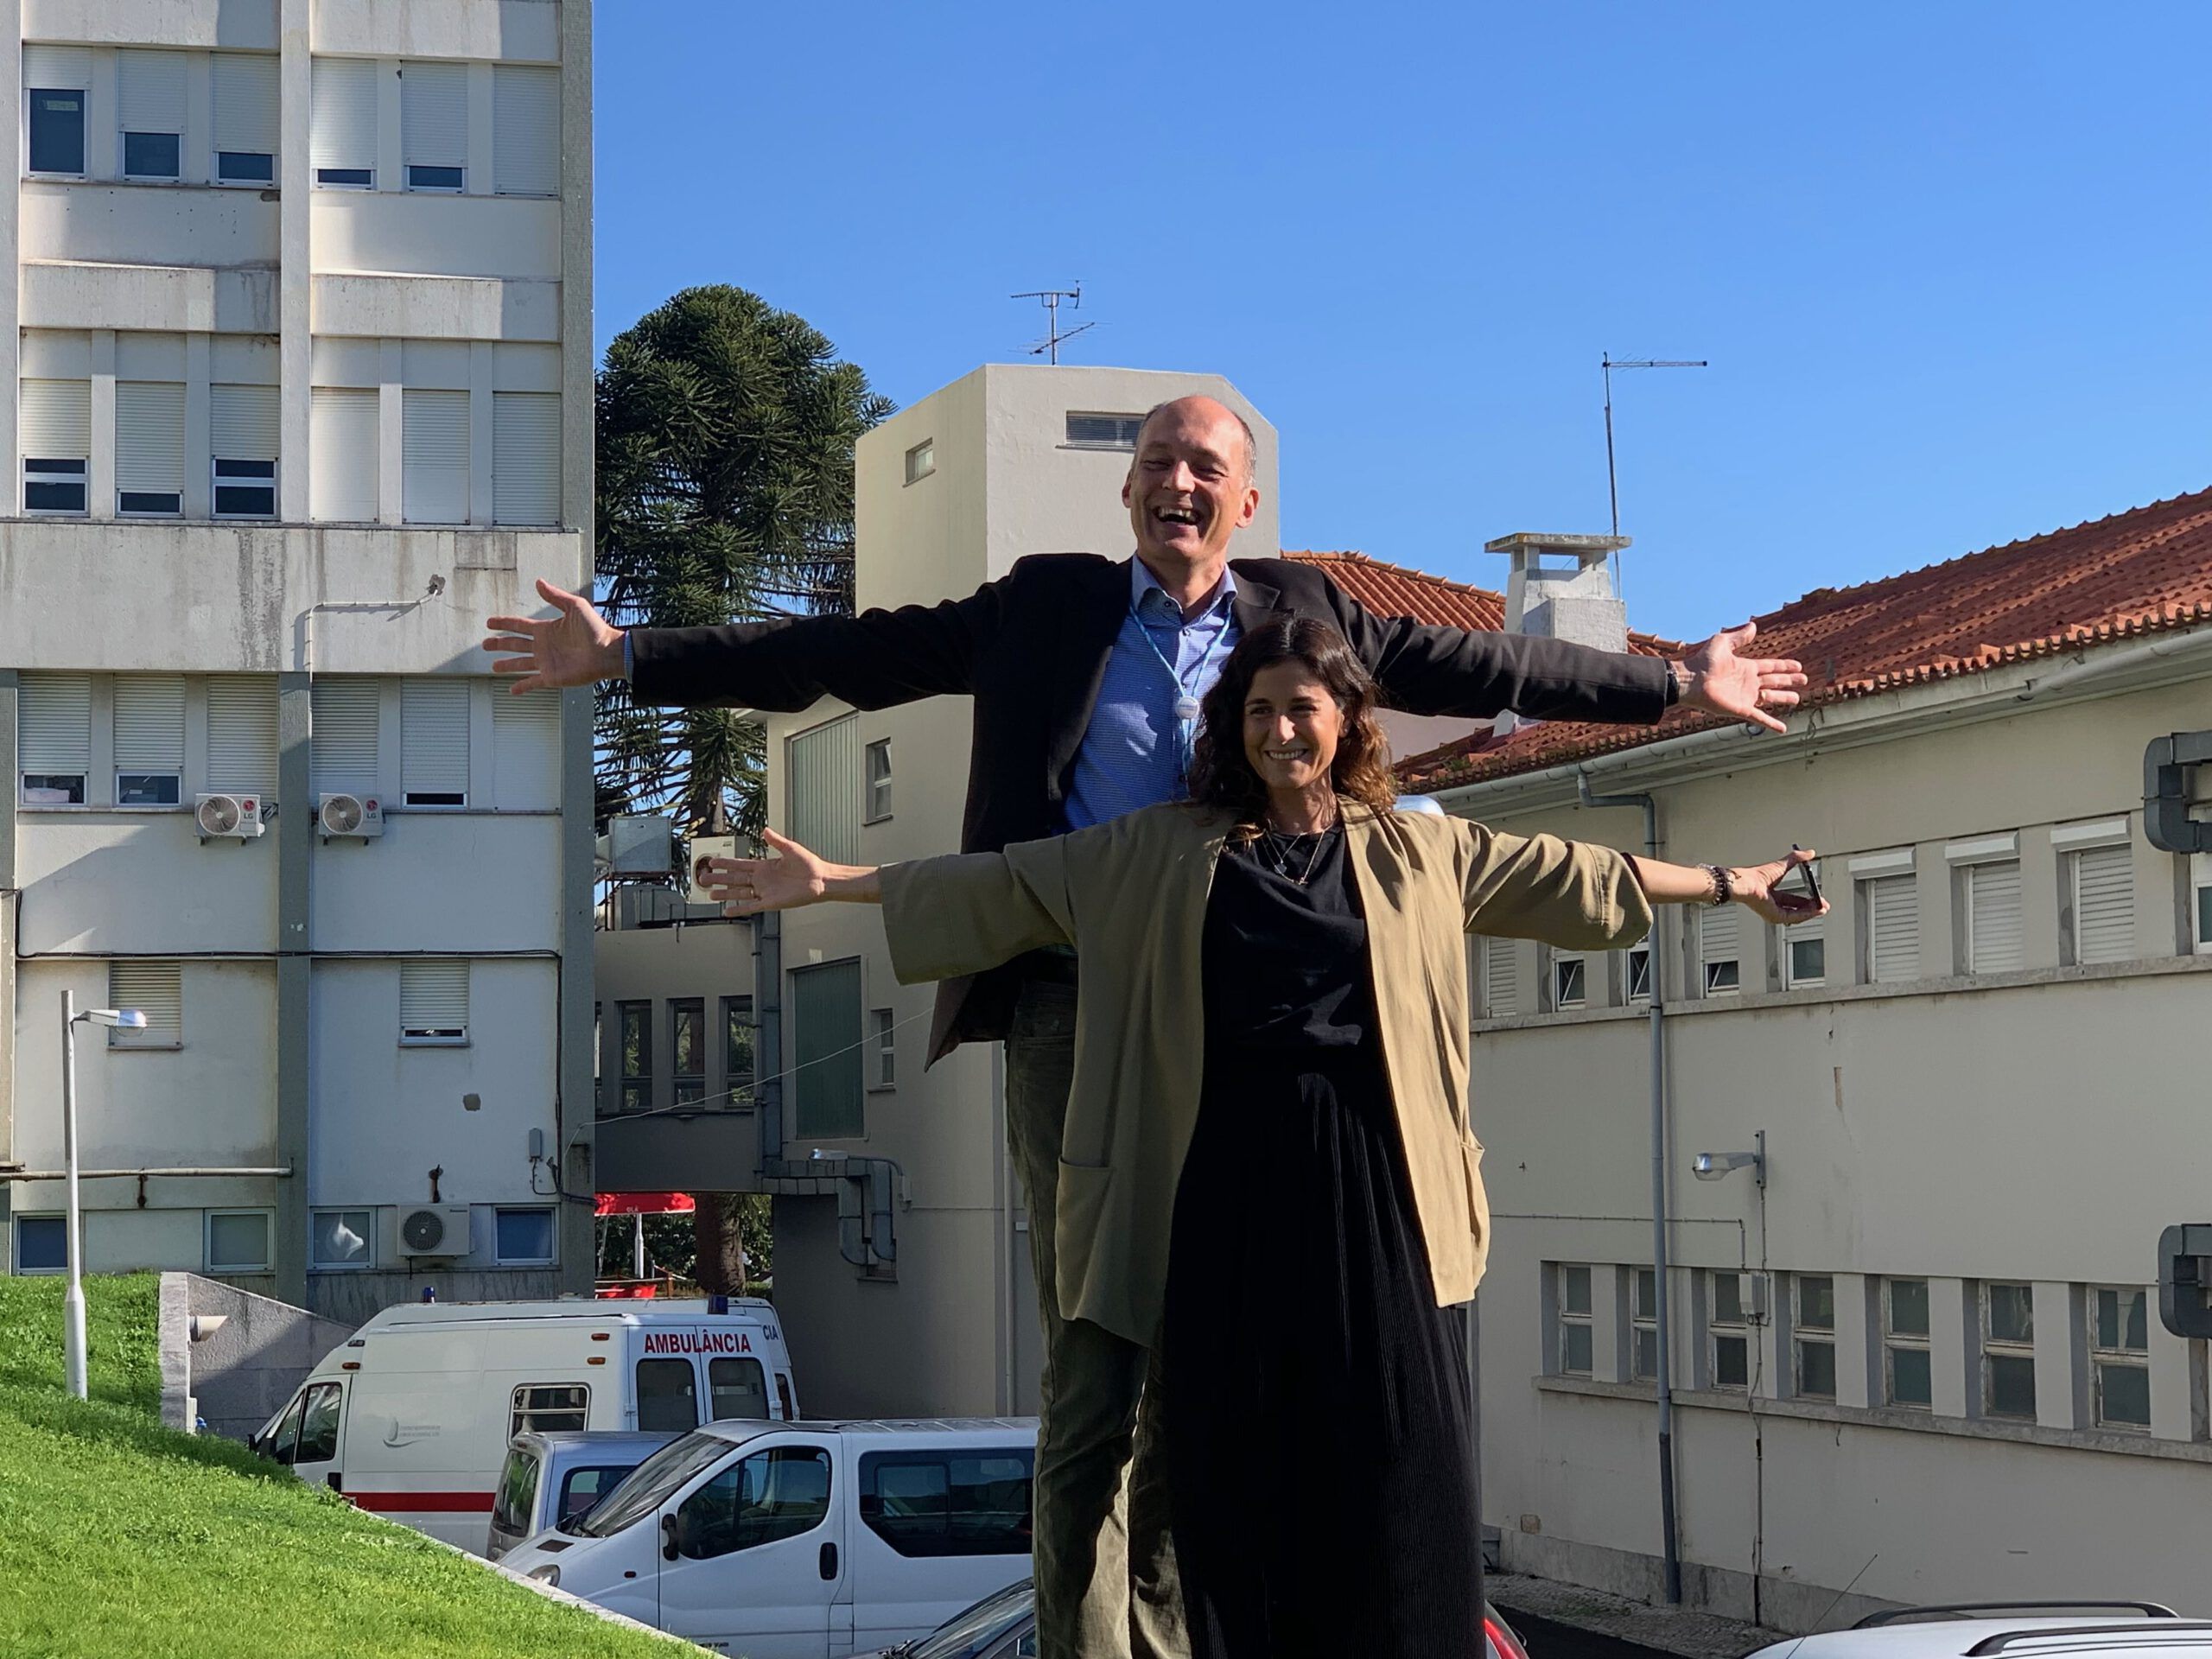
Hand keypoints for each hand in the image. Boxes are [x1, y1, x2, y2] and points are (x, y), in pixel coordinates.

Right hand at [483, 579, 626, 692]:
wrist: (607, 652)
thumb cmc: (595, 629)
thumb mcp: (575, 606)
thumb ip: (555, 596)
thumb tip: (538, 582)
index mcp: (546, 629)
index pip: (519, 625)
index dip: (504, 623)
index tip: (490, 622)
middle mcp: (544, 646)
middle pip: (515, 644)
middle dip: (499, 644)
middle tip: (484, 644)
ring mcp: (546, 662)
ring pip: (520, 664)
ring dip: (506, 665)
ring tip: (493, 666)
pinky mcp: (551, 677)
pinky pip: (532, 682)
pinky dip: (522, 686)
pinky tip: (512, 689)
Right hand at [701, 829, 836, 915]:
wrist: (821, 880)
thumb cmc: (809, 865)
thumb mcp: (790, 848)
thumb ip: (776, 840)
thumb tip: (765, 829)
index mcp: (764, 866)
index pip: (740, 864)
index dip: (726, 864)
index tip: (712, 862)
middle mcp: (762, 879)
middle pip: (735, 879)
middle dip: (719, 878)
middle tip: (703, 878)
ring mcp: (764, 891)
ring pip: (739, 893)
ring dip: (725, 894)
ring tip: (710, 894)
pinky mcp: (770, 902)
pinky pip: (751, 907)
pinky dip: (739, 909)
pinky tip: (727, 911)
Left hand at [1673, 622, 1808, 733]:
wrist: (1692, 680)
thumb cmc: (1703, 662)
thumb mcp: (1723, 643)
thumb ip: (1739, 637)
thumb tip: (1753, 626)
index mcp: (1745, 667)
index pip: (1770, 666)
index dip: (1784, 666)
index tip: (1798, 666)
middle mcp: (1748, 682)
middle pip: (1774, 681)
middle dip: (1789, 680)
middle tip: (1804, 679)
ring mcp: (1745, 696)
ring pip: (1770, 698)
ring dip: (1784, 698)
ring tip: (1798, 699)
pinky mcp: (1741, 709)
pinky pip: (1760, 717)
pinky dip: (1772, 723)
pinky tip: (1783, 729)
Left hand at [1728, 848, 1827, 926]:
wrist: (1748, 883)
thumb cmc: (1758, 875)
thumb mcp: (1782, 865)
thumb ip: (1796, 858)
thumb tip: (1810, 852)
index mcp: (1772, 894)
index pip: (1792, 900)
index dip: (1806, 900)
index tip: (1818, 897)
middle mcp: (1773, 905)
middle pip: (1796, 909)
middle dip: (1812, 908)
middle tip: (1824, 905)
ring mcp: (1774, 912)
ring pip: (1797, 915)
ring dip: (1812, 912)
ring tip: (1823, 908)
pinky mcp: (1776, 917)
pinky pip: (1795, 917)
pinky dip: (1806, 914)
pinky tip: (1816, 910)